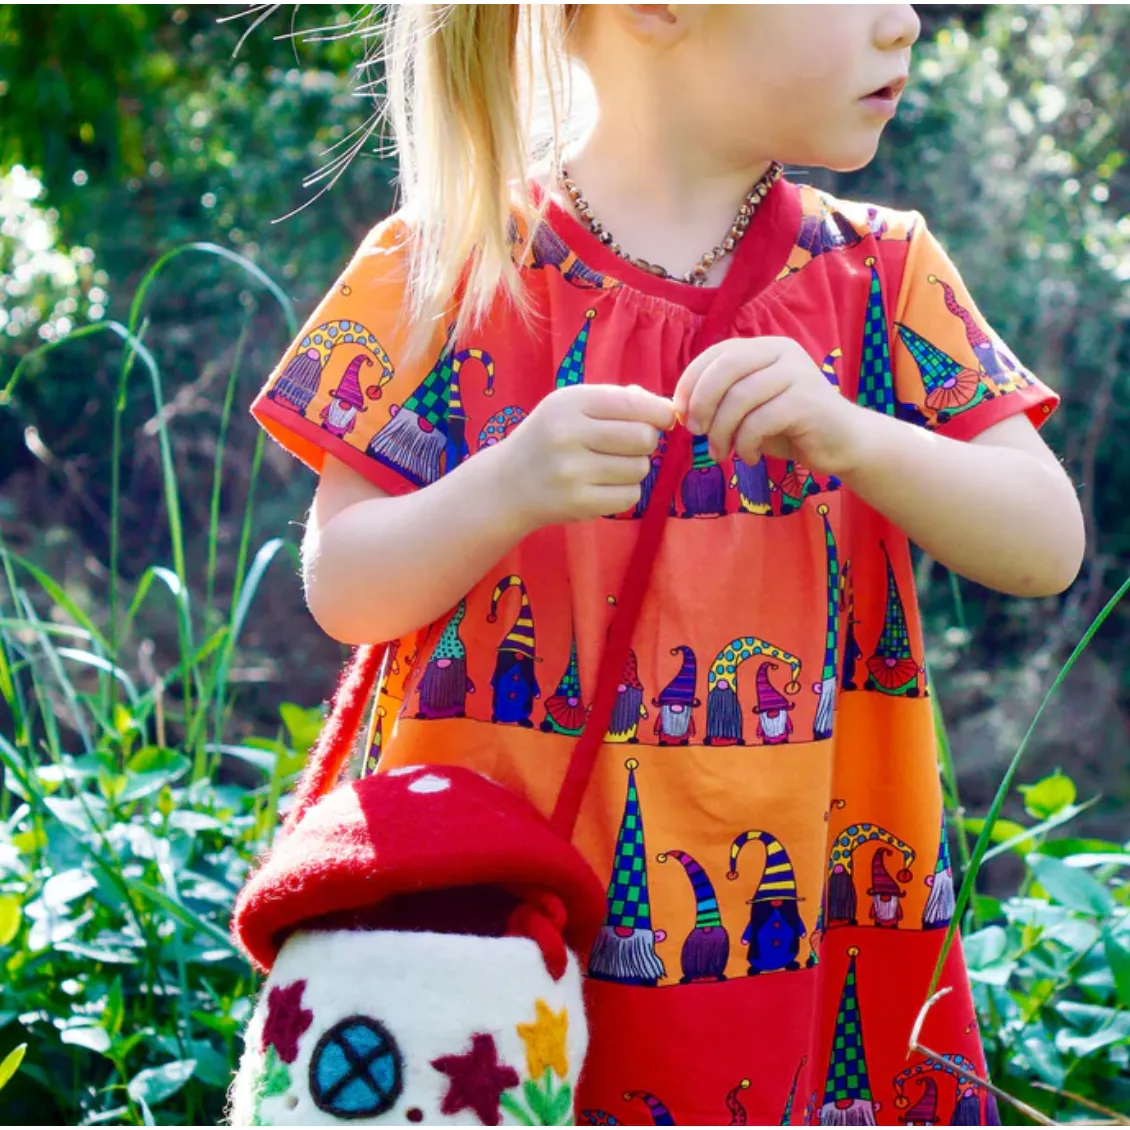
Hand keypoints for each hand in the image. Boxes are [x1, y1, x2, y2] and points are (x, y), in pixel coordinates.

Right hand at [498, 383, 675, 528]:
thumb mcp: (571, 405)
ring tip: (611, 466)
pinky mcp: (579, 503)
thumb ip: (617, 399)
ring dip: (635, 467)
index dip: (660, 413)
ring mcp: (572, 472)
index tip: (664, 419)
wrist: (508, 484)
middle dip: (645, 441)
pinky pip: (630, 496)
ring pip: (639, 468)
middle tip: (628, 445)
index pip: (634, 404)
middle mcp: (568, 435)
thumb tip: (666, 408)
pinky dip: (626, 491)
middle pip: (643, 437)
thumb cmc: (549, 437)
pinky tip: (605, 486)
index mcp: (569, 403)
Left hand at [673, 337, 870, 475]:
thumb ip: (721, 400)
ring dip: (722, 432)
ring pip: (740, 399)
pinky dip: (746, 445)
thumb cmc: (789, 426)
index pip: (717, 353)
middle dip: (702, 403)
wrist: (842, 443)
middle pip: (725, 369)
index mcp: (765, 347)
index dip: (691, 381)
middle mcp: (782, 352)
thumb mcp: (749, 408)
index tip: (681, 412)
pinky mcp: (807, 402)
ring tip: (722, 454)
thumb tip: (678, 408)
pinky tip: (750, 457)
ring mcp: (797, 374)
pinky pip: (759, 422)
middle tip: (696, 432)